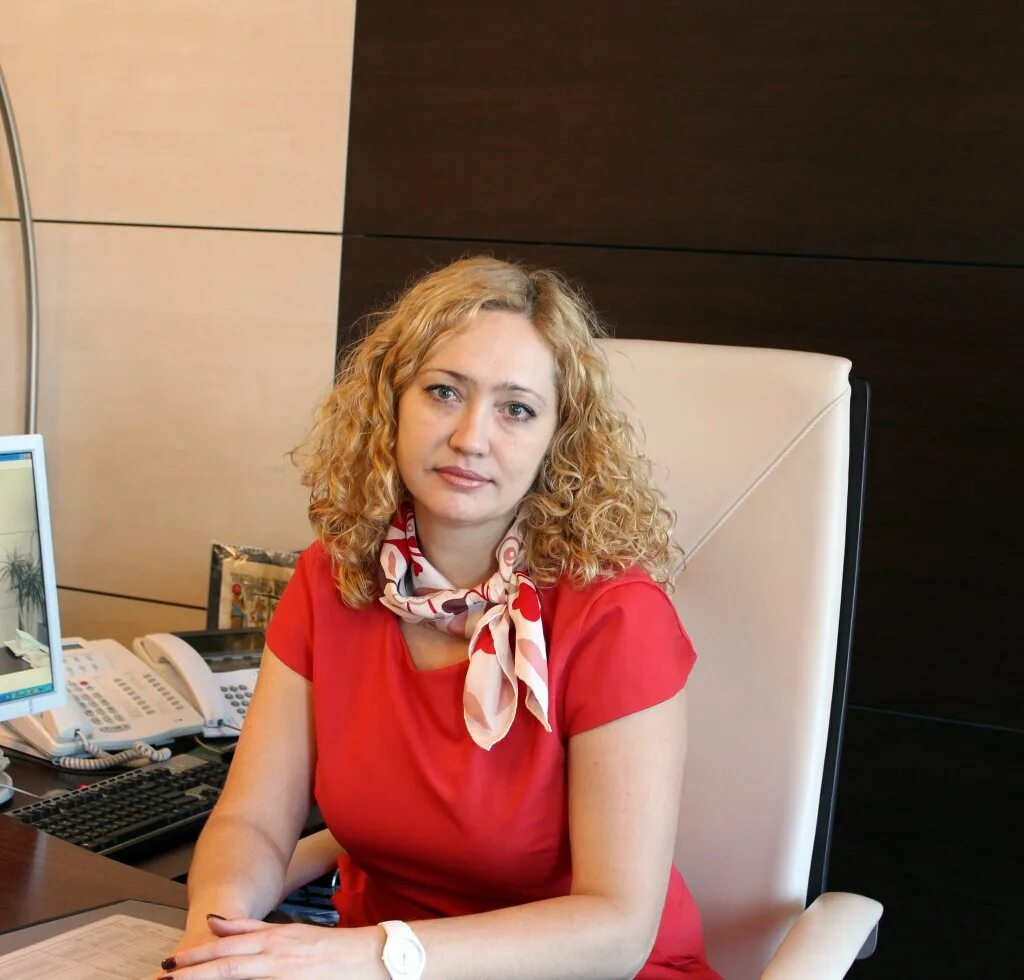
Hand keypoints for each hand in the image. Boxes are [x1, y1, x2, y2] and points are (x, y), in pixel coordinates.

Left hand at [156, 916, 384, 978]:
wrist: (368, 958)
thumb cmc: (327, 947)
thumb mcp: (288, 932)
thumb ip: (249, 929)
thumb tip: (214, 921)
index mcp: (274, 939)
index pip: (227, 947)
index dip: (196, 956)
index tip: (169, 964)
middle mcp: (276, 956)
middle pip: (227, 966)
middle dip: (192, 974)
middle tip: (164, 979)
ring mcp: (286, 976)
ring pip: (239, 979)